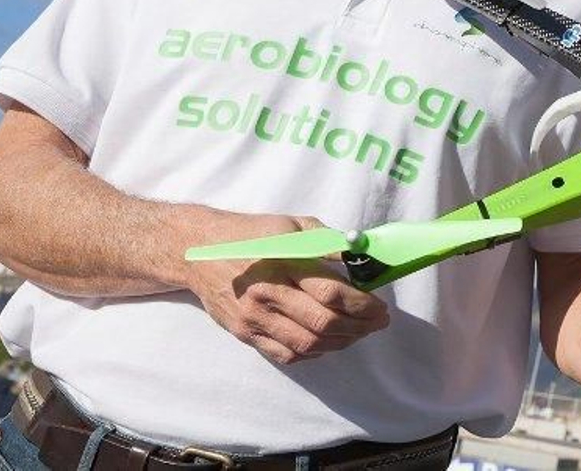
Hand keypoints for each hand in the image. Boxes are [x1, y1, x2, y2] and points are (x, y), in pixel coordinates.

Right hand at [182, 212, 390, 364]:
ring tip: (359, 333)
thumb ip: (328, 241)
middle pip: (322, 322)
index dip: (362, 304)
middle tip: (378, 323)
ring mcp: (254, 318)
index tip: (381, 307)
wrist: (199, 253)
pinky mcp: (245, 333)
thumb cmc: (252, 234)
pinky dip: (313, 353)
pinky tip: (328, 341)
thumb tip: (362, 254)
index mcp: (283, 262)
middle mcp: (268, 294)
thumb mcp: (293, 225)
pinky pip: (285, 354)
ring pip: (307, 343)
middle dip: (359, 326)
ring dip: (340, 342)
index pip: (331, 292)